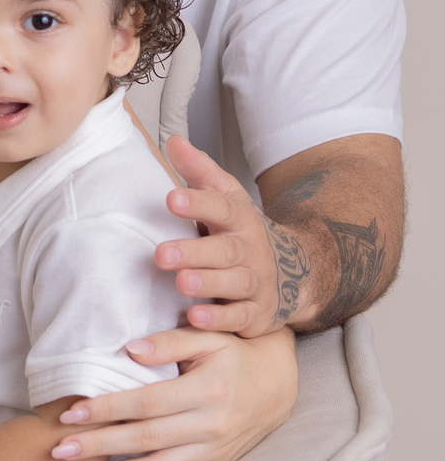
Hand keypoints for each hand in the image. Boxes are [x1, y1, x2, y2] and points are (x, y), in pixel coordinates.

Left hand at [49, 324, 297, 460]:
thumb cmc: (236, 354)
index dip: (107, 409)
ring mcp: (214, 453)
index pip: (147, 402)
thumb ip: (170, 343)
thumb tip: (129, 350)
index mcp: (207, 390)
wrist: (278, 384)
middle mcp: (211, 426)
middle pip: (146, 440)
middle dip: (99, 446)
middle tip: (59, 451)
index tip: (71, 413)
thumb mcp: (209, 337)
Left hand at [158, 136, 308, 336]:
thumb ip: (200, 172)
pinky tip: (197, 319)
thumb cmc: (244, 232)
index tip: (171, 198)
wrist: (297, 272)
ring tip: (181, 283)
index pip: (220, 208)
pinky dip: (220, 320)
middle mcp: (250, 251)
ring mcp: (256, 284)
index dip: (197, 203)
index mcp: (240, 220)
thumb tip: (173, 140)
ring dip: (207, 284)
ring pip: (232, 284)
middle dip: (193, 252)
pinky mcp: (256, 315)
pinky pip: (239, 318)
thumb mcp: (228, 198)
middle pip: (223, 251)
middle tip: (162, 254)